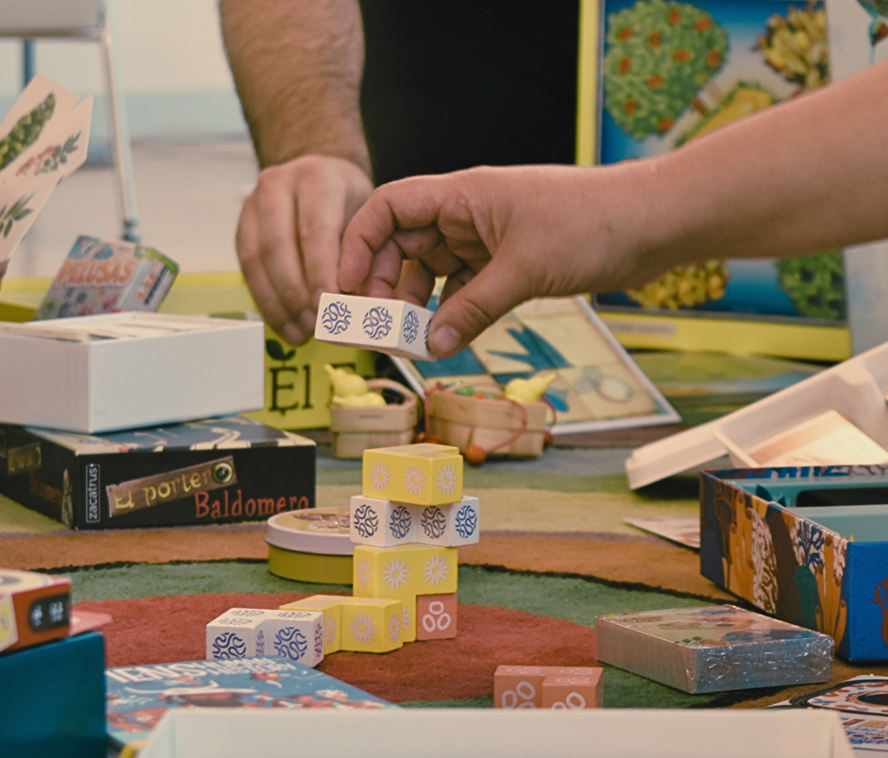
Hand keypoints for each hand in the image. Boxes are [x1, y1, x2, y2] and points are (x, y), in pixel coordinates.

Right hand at [236, 155, 372, 343]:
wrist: (321, 176)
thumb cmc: (347, 199)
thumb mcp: (366, 216)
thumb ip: (358, 254)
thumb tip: (354, 303)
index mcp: (316, 177)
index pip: (314, 229)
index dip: (319, 272)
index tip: (329, 306)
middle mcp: (278, 184)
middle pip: (277, 245)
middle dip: (296, 293)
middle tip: (315, 324)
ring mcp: (254, 204)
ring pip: (256, 259)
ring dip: (279, 304)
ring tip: (302, 331)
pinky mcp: (242, 227)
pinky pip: (248, 270)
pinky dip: (267, 302)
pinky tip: (287, 323)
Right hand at [338, 165, 657, 356]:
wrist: (653, 224)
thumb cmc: (592, 224)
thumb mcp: (525, 269)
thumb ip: (473, 309)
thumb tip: (432, 346)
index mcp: (462, 193)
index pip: (388, 207)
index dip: (358, 243)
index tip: (346, 287)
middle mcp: (467, 211)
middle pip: (402, 243)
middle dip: (382, 282)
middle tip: (375, 325)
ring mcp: (486, 237)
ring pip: (431, 269)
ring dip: (416, 301)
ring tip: (409, 338)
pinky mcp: (508, 260)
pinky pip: (463, 286)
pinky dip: (450, 310)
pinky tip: (445, 336)